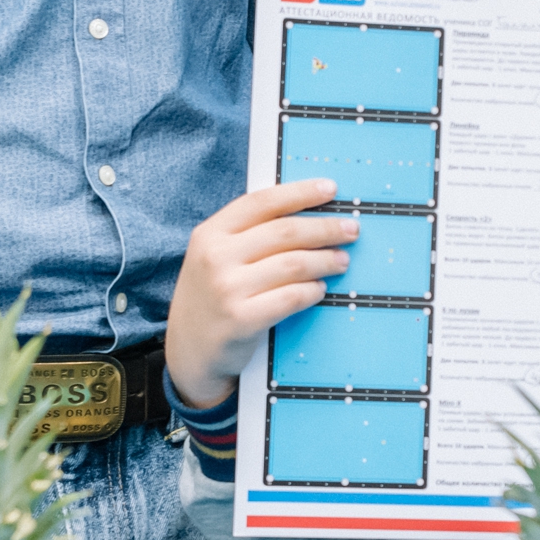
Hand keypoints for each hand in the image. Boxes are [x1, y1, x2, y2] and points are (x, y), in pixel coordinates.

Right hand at [164, 178, 356, 408]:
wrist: (188, 351)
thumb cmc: (212, 297)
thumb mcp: (214, 257)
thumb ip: (248, 235)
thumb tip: (306, 214)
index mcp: (210, 233)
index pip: (262, 202)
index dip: (300, 192)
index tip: (331, 189)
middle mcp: (215, 257)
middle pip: (284, 231)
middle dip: (325, 228)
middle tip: (351, 230)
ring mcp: (226, 289)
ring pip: (293, 264)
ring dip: (325, 260)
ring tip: (341, 261)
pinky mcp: (241, 319)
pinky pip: (291, 297)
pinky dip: (312, 291)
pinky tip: (320, 288)